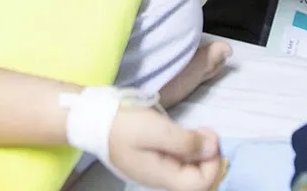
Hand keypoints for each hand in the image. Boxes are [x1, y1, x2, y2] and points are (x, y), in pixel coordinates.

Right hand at [108, 107, 222, 190]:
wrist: (93, 121)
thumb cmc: (126, 126)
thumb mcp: (158, 130)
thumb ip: (187, 142)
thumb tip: (213, 149)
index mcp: (163, 176)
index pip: (200, 184)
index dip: (213, 163)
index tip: (211, 137)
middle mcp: (160, 179)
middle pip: (195, 178)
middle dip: (208, 157)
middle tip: (206, 130)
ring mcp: (155, 170)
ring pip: (187, 169)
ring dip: (198, 151)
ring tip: (198, 129)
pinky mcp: (151, 159)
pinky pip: (176, 160)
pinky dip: (186, 148)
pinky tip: (184, 134)